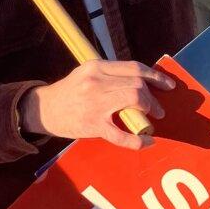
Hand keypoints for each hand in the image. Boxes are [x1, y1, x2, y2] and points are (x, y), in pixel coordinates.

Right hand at [20, 60, 174, 149]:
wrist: (42, 110)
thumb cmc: (68, 93)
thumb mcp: (86, 74)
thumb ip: (110, 75)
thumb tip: (140, 82)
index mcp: (96, 66)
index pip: (134, 67)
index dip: (155, 76)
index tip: (167, 85)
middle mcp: (96, 81)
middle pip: (137, 84)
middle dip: (152, 98)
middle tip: (157, 110)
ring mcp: (94, 103)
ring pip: (134, 100)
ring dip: (148, 111)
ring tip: (150, 122)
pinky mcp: (92, 125)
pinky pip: (121, 134)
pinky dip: (138, 140)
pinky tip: (146, 142)